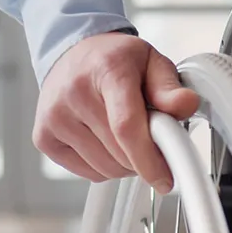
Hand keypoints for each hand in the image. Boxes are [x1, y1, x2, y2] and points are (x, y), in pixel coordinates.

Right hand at [33, 32, 199, 193]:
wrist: (73, 53)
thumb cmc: (116, 60)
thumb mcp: (153, 63)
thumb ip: (170, 88)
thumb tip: (187, 105)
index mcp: (107, 71)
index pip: (126, 127)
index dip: (148, 160)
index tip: (165, 179)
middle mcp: (74, 93)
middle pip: (119, 153)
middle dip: (145, 157)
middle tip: (153, 139)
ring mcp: (54, 117)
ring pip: (105, 168)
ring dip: (127, 164)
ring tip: (128, 136)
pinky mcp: (44, 138)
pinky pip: (88, 172)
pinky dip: (106, 166)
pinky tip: (107, 141)